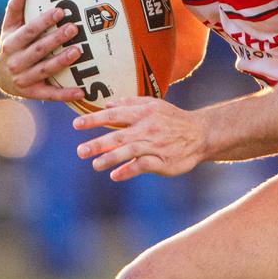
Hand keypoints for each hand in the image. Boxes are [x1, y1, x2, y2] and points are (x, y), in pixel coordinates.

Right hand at [0, 0, 84, 100]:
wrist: (0, 77)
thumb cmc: (11, 45)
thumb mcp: (9, 28)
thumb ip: (15, 9)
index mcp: (11, 44)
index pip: (29, 31)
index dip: (44, 21)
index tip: (60, 11)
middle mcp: (16, 62)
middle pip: (38, 49)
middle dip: (56, 39)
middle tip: (74, 28)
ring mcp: (24, 79)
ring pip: (45, 70)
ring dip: (61, 61)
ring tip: (78, 51)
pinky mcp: (33, 93)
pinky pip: (51, 94)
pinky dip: (65, 94)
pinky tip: (82, 91)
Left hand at [73, 97, 206, 179]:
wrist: (200, 134)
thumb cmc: (173, 119)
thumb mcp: (154, 105)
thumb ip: (130, 103)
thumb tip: (107, 103)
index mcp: (144, 112)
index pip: (115, 114)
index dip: (95, 119)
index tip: (76, 125)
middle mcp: (148, 127)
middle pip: (118, 135)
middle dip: (98, 143)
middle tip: (80, 151)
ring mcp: (155, 145)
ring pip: (129, 151)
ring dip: (111, 158)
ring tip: (95, 165)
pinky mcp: (162, 161)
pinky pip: (142, 166)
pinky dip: (128, 170)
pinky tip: (115, 175)